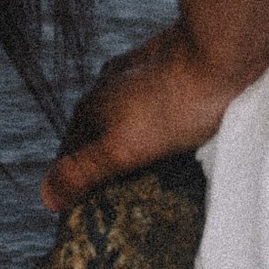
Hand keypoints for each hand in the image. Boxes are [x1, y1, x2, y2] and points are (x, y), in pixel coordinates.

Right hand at [39, 18, 265, 215]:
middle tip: (118, 204)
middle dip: (102, 166)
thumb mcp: (124, 147)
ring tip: (148, 180)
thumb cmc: (176, 104)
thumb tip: (45, 196)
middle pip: (97, 134)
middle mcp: (111, 86)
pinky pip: (156, 109)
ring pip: (127, 119)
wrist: (224, 51)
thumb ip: (85, 170)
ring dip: (130, 146)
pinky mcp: (172, 70)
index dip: (75, 183)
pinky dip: (157, 130)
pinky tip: (174, 144)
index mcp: (94, 105)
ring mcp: (142, 75)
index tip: (85, 217)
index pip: (71, 153)